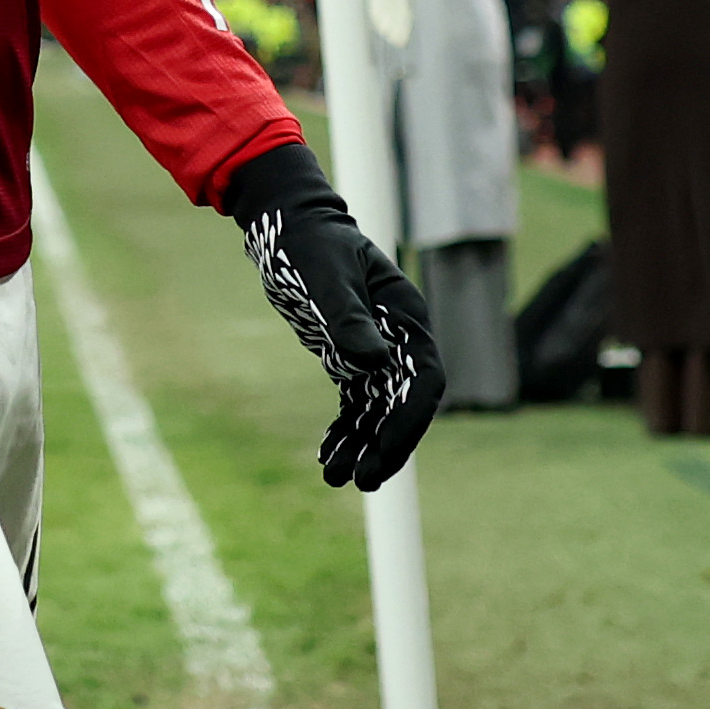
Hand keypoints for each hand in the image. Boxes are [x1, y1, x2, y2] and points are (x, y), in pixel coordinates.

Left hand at [224, 142, 444, 489]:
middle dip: (386, 446)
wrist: (286, 226)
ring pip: (378, 410)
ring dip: (362, 445)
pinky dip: (345, 430)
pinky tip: (328, 456)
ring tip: (336, 479)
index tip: (384, 455)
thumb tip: (372, 365)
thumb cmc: (309, 244)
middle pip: (404, 405)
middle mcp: (398, 338)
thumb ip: (347, 319)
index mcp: (406, 318)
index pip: (423, 382)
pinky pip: (355, 403)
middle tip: (362, 482)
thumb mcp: (325, 278)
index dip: (408, 424)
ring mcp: (375, 349)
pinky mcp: (349, 356)